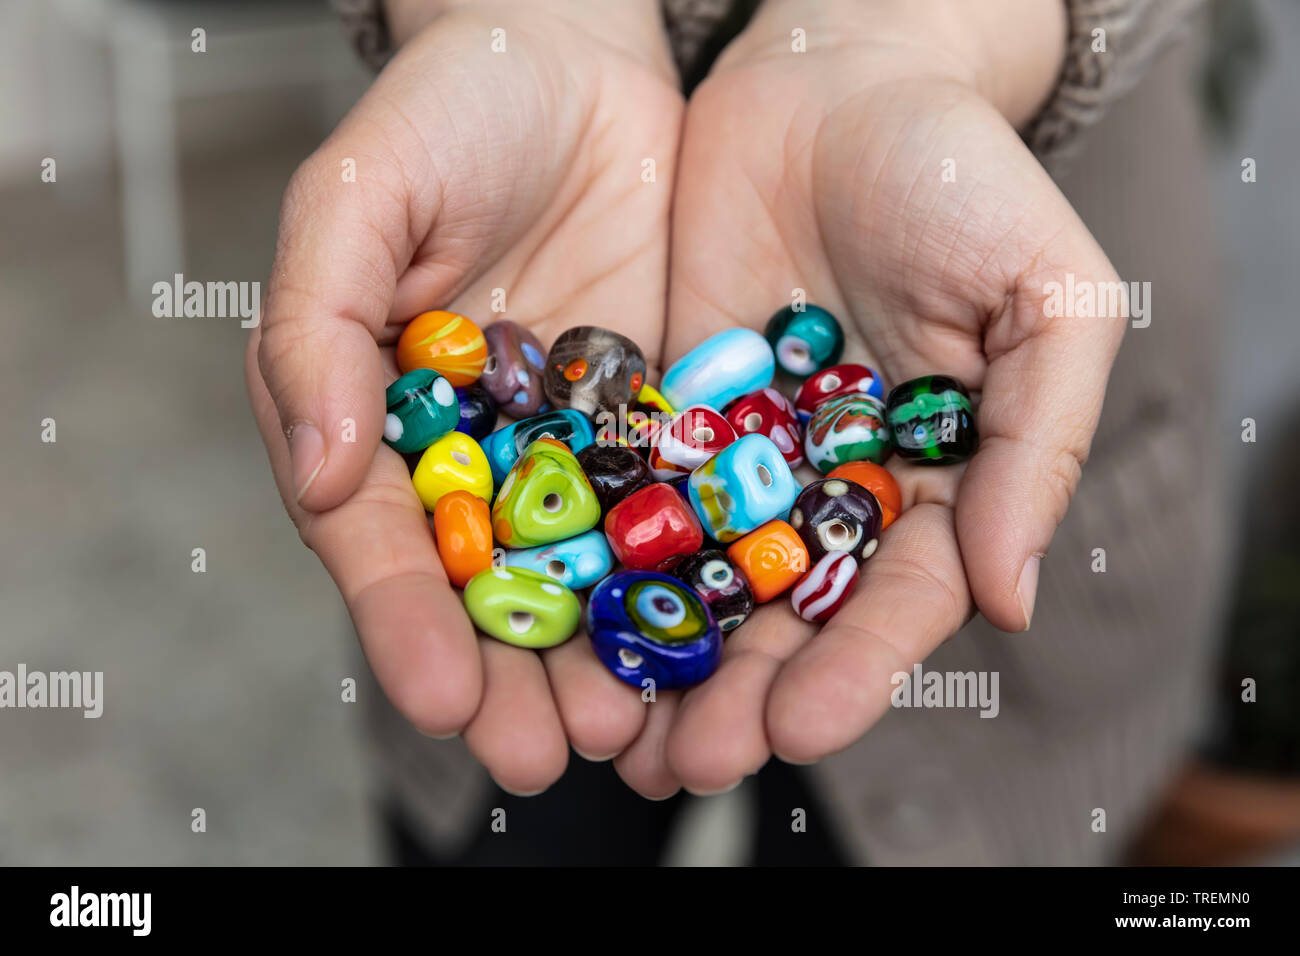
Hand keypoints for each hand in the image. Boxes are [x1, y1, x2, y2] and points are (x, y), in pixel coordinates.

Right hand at [245, 0, 680, 793]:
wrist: (569, 60)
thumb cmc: (444, 117)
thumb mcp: (356, 201)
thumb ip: (316, 329)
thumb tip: (314, 468)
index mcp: (381, 416)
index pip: (381, 541)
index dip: (403, 622)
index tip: (438, 698)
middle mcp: (476, 450)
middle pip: (487, 586)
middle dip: (515, 676)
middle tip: (549, 755)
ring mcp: (571, 445)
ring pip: (585, 571)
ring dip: (607, 658)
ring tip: (635, 732)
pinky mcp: (658, 423)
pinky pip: (674, 511)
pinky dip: (691, 582)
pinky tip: (713, 645)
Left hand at [620, 0, 1125, 795]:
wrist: (839, 79)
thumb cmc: (962, 175)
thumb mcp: (1042, 294)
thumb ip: (1040, 444)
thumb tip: (1012, 599)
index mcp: (937, 479)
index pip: (896, 600)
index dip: (853, 668)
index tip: (797, 728)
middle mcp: (834, 487)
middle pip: (786, 616)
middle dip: (738, 694)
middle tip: (684, 766)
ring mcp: (744, 455)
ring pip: (700, 579)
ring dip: (660, 662)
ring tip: (612, 739)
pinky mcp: (666, 411)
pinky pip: (631, 498)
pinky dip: (600, 564)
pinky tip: (565, 626)